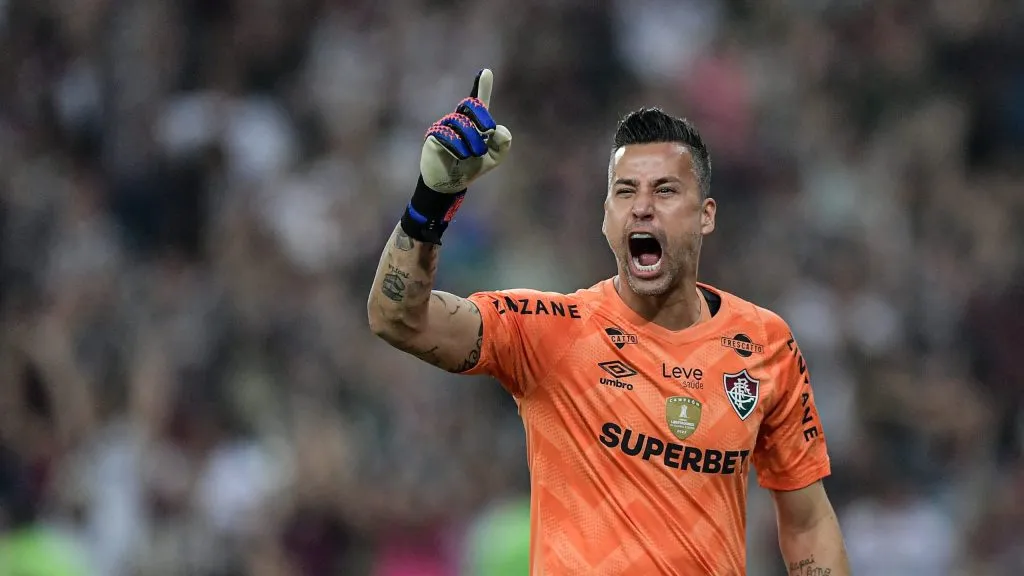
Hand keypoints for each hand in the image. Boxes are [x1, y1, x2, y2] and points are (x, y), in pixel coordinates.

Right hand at [420, 68, 512, 193]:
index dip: (482, 86)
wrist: (452, 183)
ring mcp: (445, 126)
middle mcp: (458, 120)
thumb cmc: (472, 167)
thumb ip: (503, 144)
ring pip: (462, 123)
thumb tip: (498, 130)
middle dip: (483, 116)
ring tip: (473, 154)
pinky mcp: (434, 136)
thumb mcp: (494, 158)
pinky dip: (459, 147)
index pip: (478, 102)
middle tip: (489, 131)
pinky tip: (461, 156)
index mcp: (474, 122)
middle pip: (471, 105)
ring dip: (473, 140)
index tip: (486, 72)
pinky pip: (449, 135)